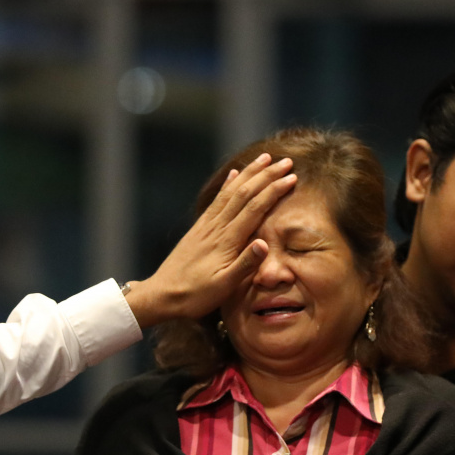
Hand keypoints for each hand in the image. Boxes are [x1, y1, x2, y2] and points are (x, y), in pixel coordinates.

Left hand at [123, 154, 295, 327]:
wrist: (162, 295)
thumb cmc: (195, 295)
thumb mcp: (224, 287)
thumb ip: (245, 265)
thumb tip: (264, 243)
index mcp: (227, 240)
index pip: (255, 208)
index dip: (274, 191)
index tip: (292, 178)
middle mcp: (216, 227)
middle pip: (245, 193)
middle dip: (266, 175)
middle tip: (286, 161)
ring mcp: (206, 225)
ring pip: (231, 192)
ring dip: (250, 173)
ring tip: (265, 158)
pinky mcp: (199, 228)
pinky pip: (217, 200)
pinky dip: (228, 184)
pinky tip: (234, 174)